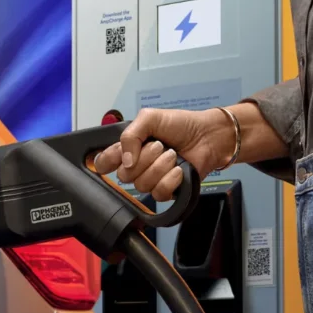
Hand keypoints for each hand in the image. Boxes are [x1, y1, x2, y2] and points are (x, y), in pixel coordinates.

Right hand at [93, 107, 233, 201]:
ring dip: (159, 167)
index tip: (119, 155)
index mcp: (128, 148)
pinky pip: (158, 193)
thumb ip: (130, 135)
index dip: (106, 162)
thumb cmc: (181, 125)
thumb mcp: (150, 118)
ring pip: (141, 185)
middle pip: (123, 175)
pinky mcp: (166, 190)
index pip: (104, 162)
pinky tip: (178, 169)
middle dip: (144, 158)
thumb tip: (125, 162)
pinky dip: (170, 180)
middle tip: (160, 145)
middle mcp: (137, 165)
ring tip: (173, 154)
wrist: (208, 136)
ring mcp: (151, 179)